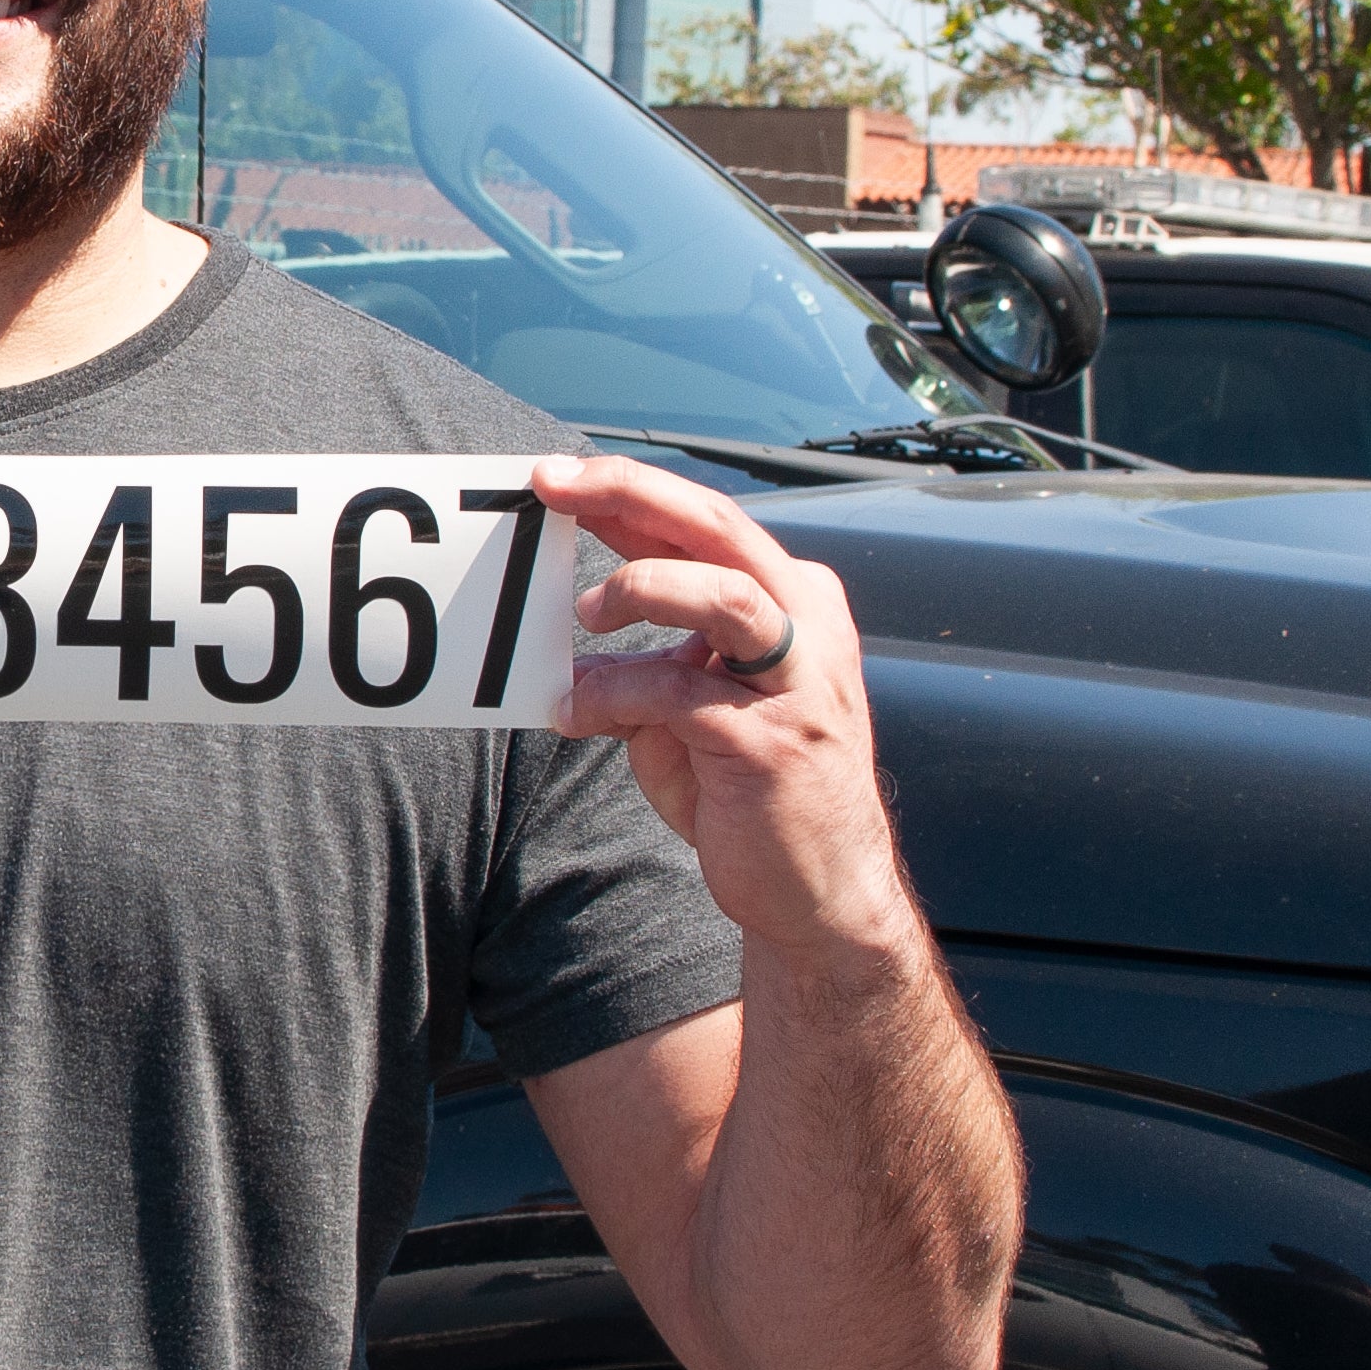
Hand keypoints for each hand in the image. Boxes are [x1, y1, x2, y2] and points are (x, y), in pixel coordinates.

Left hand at [532, 451, 915, 961]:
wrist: (817, 892)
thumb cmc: (748, 791)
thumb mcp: (694, 704)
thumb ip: (650, 655)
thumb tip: (573, 621)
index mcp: (793, 601)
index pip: (704, 525)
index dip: (630, 493)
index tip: (555, 477)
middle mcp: (809, 626)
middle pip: (719, 529)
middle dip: (630, 496)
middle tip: (553, 484)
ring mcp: (798, 683)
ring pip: (724, 595)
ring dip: (642, 588)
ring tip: (583, 614)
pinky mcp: (770, 743)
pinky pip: (682, 693)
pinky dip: (617, 692)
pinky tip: (575, 709)